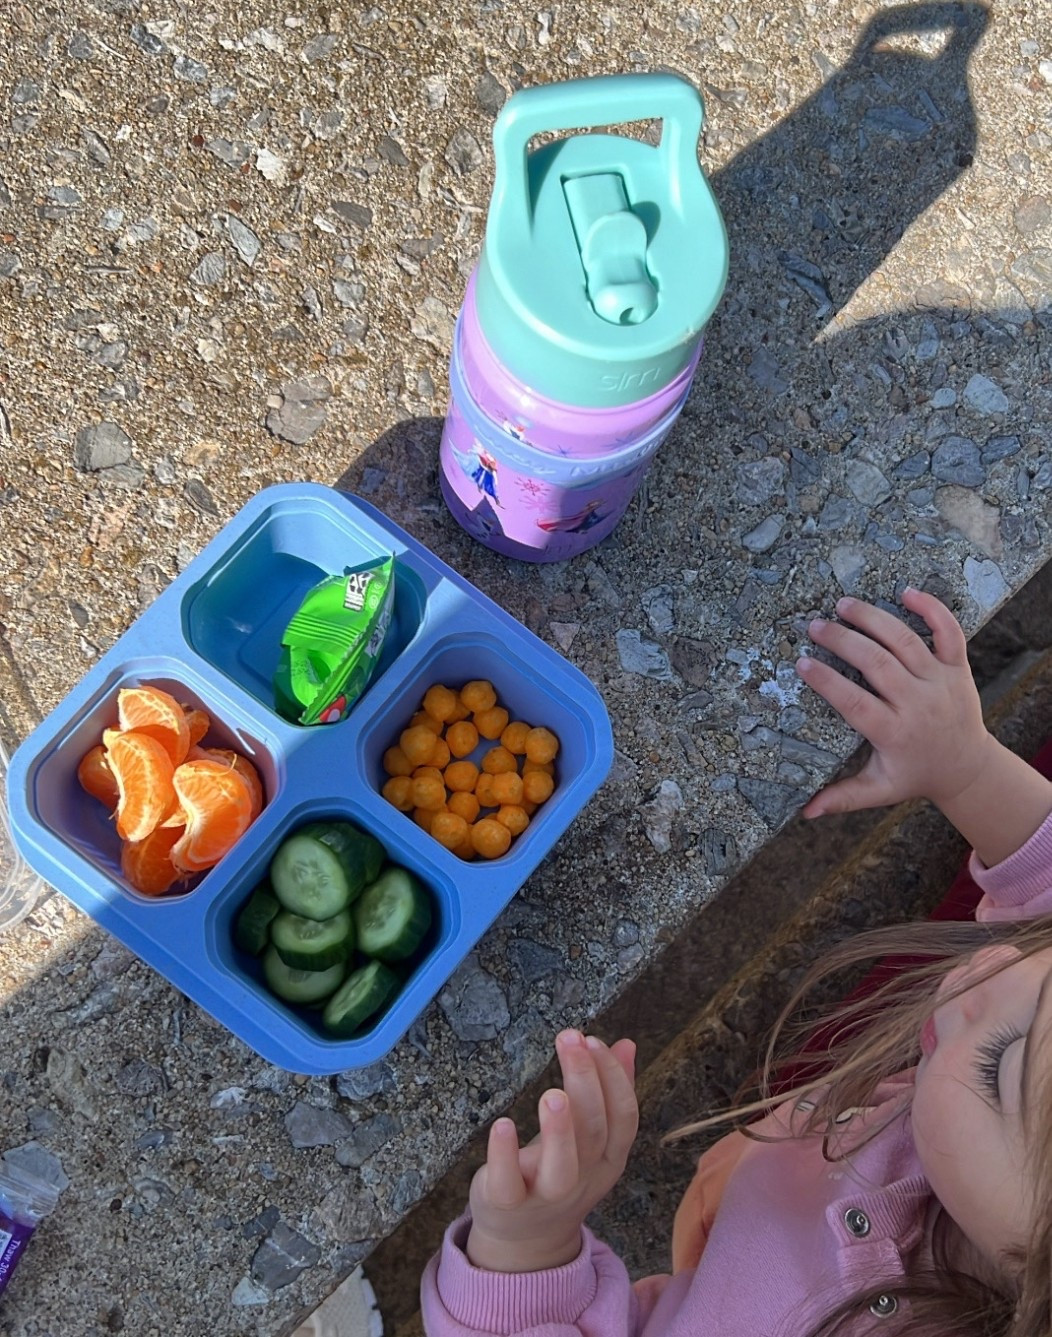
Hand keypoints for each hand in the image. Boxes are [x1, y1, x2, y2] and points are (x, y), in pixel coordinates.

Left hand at [465, 1030, 637, 1272]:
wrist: (526, 1241)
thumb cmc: (559, 1173)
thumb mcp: (591, 1139)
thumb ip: (609, 1092)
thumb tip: (626, 1044)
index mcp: (608, 1158)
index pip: (624, 1116)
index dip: (614, 1078)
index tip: (594, 1040)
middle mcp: (583, 1177)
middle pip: (594, 1131)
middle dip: (586, 1081)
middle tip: (572, 1039)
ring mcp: (546, 1194)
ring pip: (561, 1167)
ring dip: (559, 1129)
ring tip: (552, 1092)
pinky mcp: (508, 1203)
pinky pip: (508, 1185)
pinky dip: (504, 1155)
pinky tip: (501, 1124)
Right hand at [795, 588, 989, 816]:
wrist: (968, 767)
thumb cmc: (915, 774)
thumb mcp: (879, 789)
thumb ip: (842, 798)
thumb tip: (804, 812)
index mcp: (895, 732)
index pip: (855, 702)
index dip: (827, 681)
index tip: (802, 663)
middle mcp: (918, 703)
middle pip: (877, 664)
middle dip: (843, 641)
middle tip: (815, 625)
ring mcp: (940, 681)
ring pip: (905, 641)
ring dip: (873, 619)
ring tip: (844, 604)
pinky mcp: (958, 667)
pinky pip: (949, 631)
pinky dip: (932, 609)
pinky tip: (906, 592)